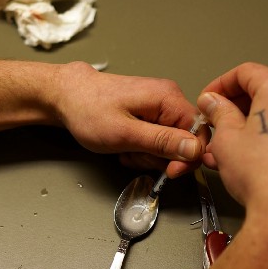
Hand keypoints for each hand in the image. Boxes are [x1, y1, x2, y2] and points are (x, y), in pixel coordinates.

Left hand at [52, 62, 207, 176]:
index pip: (200, 134)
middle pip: (184, 142)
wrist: (66, 96)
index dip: (188, 158)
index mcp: (168, 98)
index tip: (168, 172)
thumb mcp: (125, 133)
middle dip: (160, 157)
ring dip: (147, 155)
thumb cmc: (88, 110)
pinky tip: (125, 146)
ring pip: (169, 144)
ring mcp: (159, 105)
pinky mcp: (150, 113)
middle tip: (134, 155)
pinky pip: (156, 139)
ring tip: (125, 148)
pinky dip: (141, 149)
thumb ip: (162, 142)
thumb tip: (195, 149)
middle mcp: (169, 98)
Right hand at [197, 62, 267, 254]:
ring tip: (222, 146)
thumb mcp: (226, 136)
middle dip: (233, 107)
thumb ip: (218, 112)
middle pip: (262, 89)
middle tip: (213, 122)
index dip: (219, 85)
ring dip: (246, 124)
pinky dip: (263, 135)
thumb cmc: (264, 173)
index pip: (245, 73)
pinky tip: (243, 155)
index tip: (207, 100)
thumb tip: (213, 103)